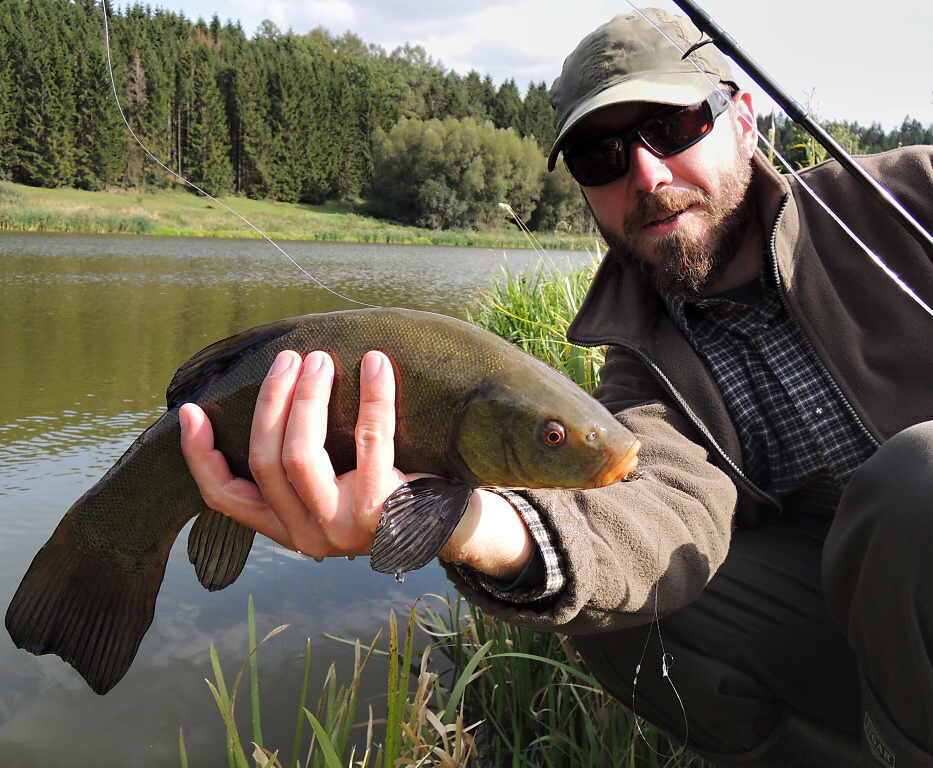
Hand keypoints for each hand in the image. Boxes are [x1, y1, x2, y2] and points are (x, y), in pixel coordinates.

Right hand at [179, 348, 535, 577]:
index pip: (225, 498)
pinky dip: (373, 396)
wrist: (448, 526)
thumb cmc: (385, 493)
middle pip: (265, 460)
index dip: (199, 456)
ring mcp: (341, 528)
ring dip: (307, 396)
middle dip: (271, 402)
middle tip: (290, 359)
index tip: (189, 412)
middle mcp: (306, 535)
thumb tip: (276, 395)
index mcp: (286, 528)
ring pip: (300, 453)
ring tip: (321, 359)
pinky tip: (376, 364)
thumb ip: (302, 466)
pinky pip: (370, 440)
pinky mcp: (380, 510)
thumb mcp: (334, 490)